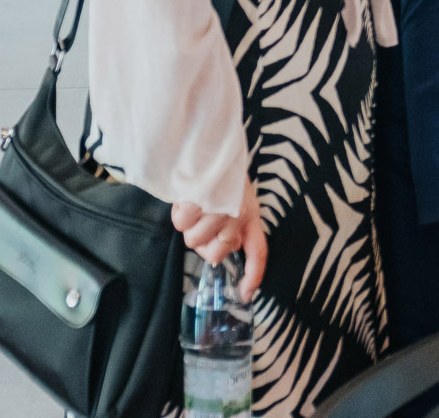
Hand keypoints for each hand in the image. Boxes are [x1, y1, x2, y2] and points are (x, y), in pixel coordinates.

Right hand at [172, 178, 266, 301]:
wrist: (210, 143)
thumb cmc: (219, 174)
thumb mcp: (235, 199)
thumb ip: (231, 227)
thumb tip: (222, 253)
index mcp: (252, 215)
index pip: (258, 252)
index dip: (253, 275)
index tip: (245, 295)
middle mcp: (240, 215)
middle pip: (215, 254)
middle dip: (203, 244)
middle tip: (202, 222)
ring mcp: (221, 208)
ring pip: (194, 240)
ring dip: (190, 226)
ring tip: (195, 204)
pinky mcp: (202, 198)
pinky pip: (182, 222)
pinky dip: (180, 212)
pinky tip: (187, 198)